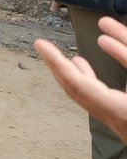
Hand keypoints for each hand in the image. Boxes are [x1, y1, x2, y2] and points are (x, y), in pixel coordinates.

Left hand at [36, 20, 126, 143]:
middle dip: (59, 67)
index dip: (57, 63)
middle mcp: (118, 118)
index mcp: (120, 112)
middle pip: (78, 91)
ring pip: (90, 94)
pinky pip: (106, 97)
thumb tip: (101, 38)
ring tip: (67, 54)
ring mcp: (122, 121)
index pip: (78, 85)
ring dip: (78, 71)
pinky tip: (94, 57)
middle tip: (41, 46)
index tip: (40, 44)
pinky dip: (96, 78)